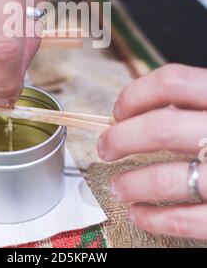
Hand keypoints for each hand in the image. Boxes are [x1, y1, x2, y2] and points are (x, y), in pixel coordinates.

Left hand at [97, 64, 206, 238]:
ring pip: (167, 177)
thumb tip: (143, 110)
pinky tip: (140, 214)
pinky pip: (188, 220)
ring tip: (117, 185)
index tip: (119, 110)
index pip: (172, 81)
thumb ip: (197, 101)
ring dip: (131, 183)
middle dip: (121, 138)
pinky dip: (156, 219)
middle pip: (161, 128)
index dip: (136, 94)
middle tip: (105, 147)